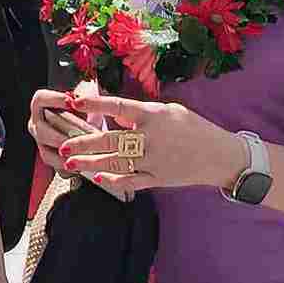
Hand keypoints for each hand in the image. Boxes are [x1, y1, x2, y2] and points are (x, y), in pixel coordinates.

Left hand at [54, 91, 247, 192]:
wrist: (220, 155)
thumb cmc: (195, 128)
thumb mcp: (170, 111)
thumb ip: (141, 114)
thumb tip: (117, 115)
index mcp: (153, 116)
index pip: (118, 106)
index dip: (94, 104)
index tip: (73, 101)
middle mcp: (150, 138)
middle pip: (110, 140)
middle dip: (84, 143)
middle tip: (63, 145)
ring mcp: (153, 161)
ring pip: (115, 162)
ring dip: (91, 163)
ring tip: (71, 162)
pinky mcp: (158, 179)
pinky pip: (132, 180)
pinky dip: (114, 180)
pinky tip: (98, 179)